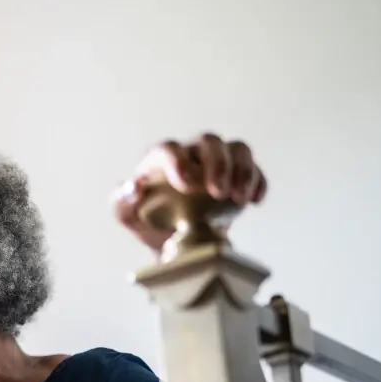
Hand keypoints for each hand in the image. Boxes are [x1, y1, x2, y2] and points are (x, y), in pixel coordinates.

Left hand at [113, 133, 267, 252]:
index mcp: (160, 159)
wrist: (172, 240)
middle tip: (218, 193)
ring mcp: (218, 161)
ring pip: (237, 148)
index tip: (187, 186)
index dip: (179, 162)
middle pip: (208, 141)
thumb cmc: (147, 220)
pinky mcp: (239, 175)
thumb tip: (135, 187)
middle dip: (217, 163)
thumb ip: (122, 201)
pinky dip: (258, 182)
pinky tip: (254, 201)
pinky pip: (256, 169)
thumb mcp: (126, 215)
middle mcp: (191, 152)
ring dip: (243, 170)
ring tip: (240, 198)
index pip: (169, 148)